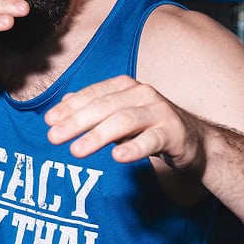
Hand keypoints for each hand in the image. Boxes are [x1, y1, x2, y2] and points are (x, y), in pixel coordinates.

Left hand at [44, 75, 204, 169]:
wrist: (195, 141)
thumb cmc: (151, 127)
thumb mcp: (120, 116)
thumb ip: (94, 109)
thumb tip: (63, 104)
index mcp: (126, 86)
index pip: (92, 94)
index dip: (70, 107)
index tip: (48, 122)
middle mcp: (142, 94)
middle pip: (104, 107)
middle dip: (76, 122)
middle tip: (54, 137)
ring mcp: (159, 111)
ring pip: (124, 121)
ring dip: (98, 136)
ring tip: (76, 151)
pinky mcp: (173, 132)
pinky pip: (151, 140)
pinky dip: (133, 148)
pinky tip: (117, 157)